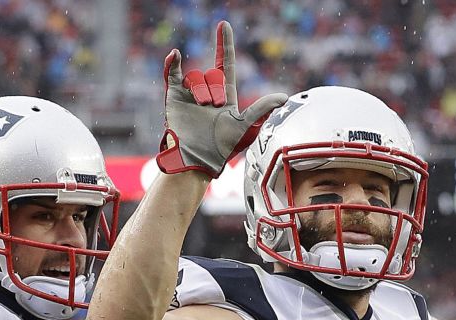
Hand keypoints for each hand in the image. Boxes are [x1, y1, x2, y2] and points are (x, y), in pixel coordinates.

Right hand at [156, 20, 287, 176]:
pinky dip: (172, 64)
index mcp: (225, 95)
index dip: (225, 44)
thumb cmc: (222, 146)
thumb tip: (284, 98)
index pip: (225, 63)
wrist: (198, 157)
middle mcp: (207, 92)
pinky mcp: (175, 97)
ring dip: (200, 91)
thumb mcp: (245, 125)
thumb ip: (261, 109)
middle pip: (212, 74)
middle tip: (213, 106)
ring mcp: (190, 94)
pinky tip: (175, 56)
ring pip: (196, 77)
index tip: (224, 25)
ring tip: (201, 107)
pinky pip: (172, 75)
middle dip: (215, 88)